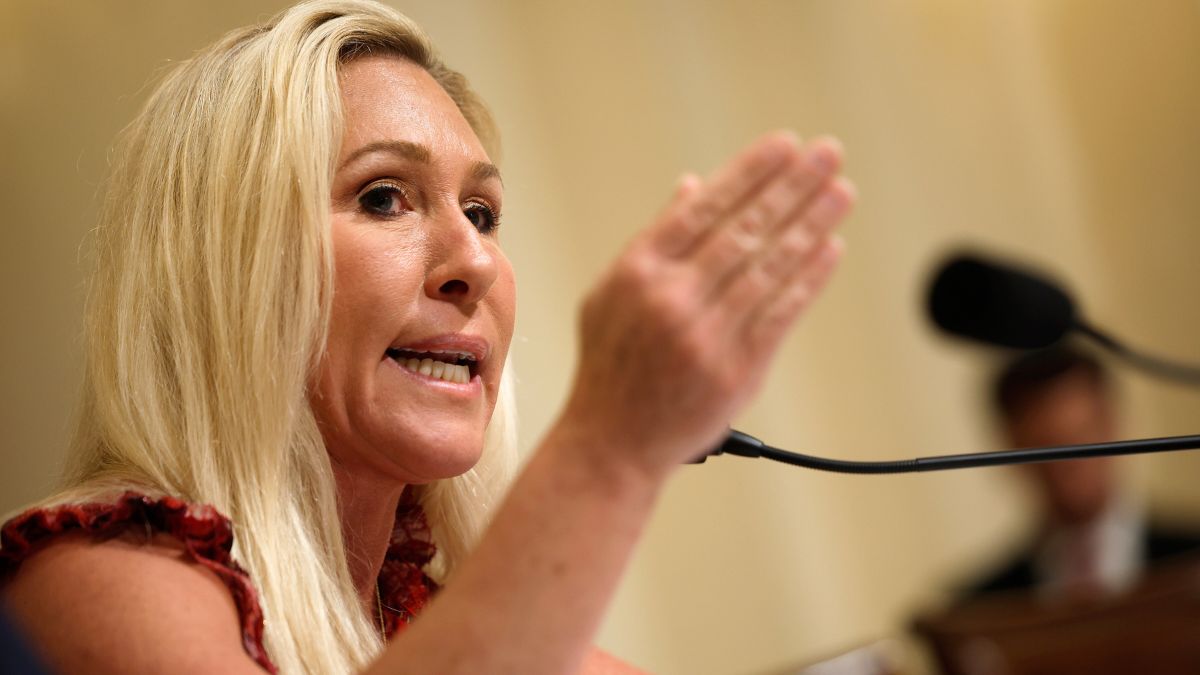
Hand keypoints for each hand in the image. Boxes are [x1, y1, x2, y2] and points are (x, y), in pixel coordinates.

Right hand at [558, 132, 854, 480]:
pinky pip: (782, 314)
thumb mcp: (610, 294)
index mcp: (638, 270)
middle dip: (793, 185)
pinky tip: (831, 248)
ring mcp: (707, 335)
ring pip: (770, 266)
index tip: (786, 144)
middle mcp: (673, 297)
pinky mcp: (737, 370)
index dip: (750, 172)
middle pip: (745, 228)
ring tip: (841, 191)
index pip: (704, 207)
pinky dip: (809, 279)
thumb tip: (693, 186)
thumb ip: (655, 238)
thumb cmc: (610, 366)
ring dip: (812, 224)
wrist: (612, 443)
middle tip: (829, 152)